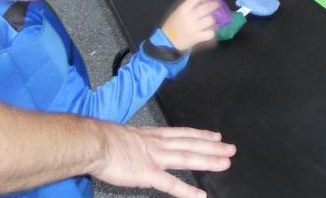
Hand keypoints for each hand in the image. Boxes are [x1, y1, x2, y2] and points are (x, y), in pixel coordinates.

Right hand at [93, 123, 234, 197]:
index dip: (200, 134)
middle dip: (212, 147)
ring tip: (225, 164)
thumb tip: (136, 147)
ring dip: (208, 161)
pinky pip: (171, 184)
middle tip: (231, 149)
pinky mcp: (148, 174)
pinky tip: (200, 196)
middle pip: (191, 144)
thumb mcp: (125, 135)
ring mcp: (155, 158)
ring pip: (187, 158)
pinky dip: (187, 191)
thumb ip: (136, 142)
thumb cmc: (103, 140)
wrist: (95, 142)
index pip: (182, 133)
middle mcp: (158, 144)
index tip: (215, 135)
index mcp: (152, 135)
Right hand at [161, 0, 218, 52]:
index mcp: (182, 10)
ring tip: (211, 20)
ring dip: (212, 19)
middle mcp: (189, 17)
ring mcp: (194, 28)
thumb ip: (187, 6)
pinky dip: (212, 32)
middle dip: (214, 5)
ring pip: (210, 20)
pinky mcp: (197, 38)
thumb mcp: (176, 12)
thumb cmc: (172, 26)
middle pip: (206, 7)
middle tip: (217, 4)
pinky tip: (210, 31)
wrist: (167, 42)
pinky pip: (210, 33)